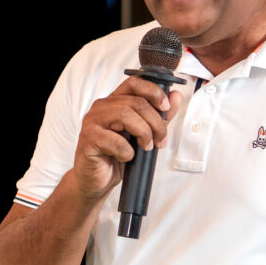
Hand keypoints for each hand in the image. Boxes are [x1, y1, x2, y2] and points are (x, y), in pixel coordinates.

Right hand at [72, 76, 182, 202]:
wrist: (97, 181)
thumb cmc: (117, 157)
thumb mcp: (144, 135)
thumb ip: (158, 115)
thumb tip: (176, 97)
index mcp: (114, 102)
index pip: (134, 83)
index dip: (153, 92)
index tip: (166, 108)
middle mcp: (101, 107)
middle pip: (136, 102)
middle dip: (156, 122)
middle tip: (161, 140)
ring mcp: (92, 122)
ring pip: (125, 115)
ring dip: (144, 133)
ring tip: (146, 148)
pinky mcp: (89, 139)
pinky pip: (115, 141)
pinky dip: (127, 152)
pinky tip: (125, 158)